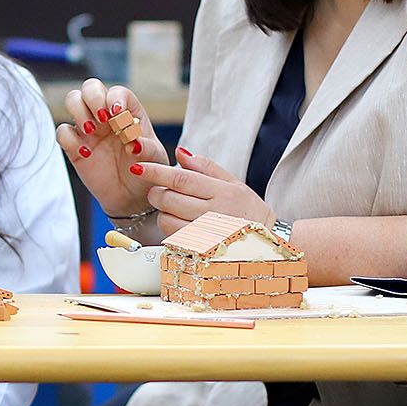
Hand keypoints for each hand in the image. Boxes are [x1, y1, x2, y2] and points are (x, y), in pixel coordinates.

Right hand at [53, 79, 168, 219]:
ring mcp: (88, 128)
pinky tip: (87, 153)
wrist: (131, 197)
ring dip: (79, 111)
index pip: (117, 92)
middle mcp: (106, 115)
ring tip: (91, 130)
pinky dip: (70, 139)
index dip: (115, 98)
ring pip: (73, 100)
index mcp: (128, 111)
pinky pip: (63, 132)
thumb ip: (148, 149)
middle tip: (103, 119)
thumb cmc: (147, 172)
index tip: (118, 114)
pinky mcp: (74, 145)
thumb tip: (134, 142)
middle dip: (93, 97)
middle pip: (90, 87)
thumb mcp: (154, 160)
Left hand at [138, 145, 275, 234]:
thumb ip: (206, 167)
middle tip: (160, 190)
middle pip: (168, 199)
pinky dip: (170, 229)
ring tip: (175, 209)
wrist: (268, 244)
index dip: (156, 172)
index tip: (138, 167)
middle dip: (156, 192)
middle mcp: (213, 214)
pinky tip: (181, 225)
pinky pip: (172, 239)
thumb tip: (179, 153)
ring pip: (166, 220)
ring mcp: (206, 236)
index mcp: (222, 193)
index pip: (181, 179)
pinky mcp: (199, 252)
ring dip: (162, 212)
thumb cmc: (250, 211)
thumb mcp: (235, 184)